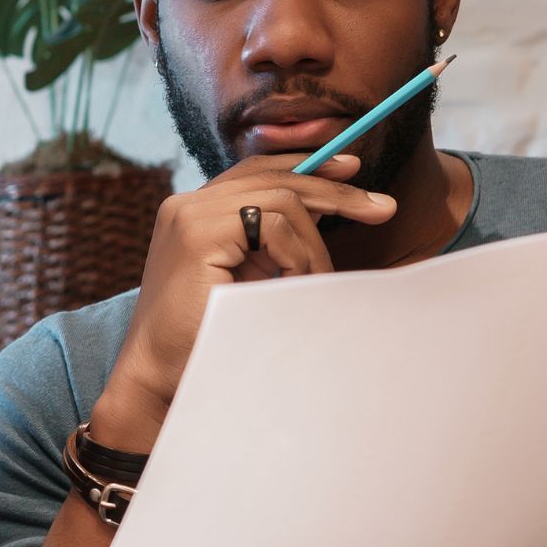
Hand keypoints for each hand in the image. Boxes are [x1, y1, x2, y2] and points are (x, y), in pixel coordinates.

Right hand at [91, 152, 395, 451]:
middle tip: (382, 209)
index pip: (259, 170)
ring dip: (313, 246)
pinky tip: (294, 286)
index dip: (308, 166)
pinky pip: (274, 225)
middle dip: (335, 191)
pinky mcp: (197, 233)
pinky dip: (297, 257)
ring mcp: (189, 214)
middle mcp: (188, 204)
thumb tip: (325, 213)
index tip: (352, 171)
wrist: (164, 380)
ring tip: (318, 283)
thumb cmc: (210, 338)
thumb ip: (272, 243)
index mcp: (197, 211)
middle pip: (275, 177)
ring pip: (282, 200)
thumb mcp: (249, 278)